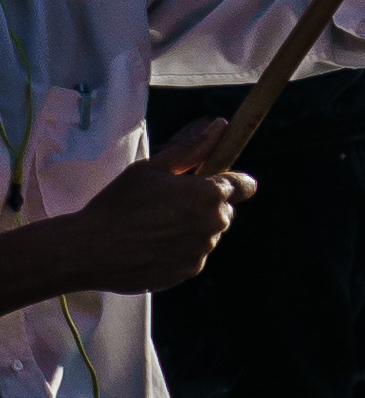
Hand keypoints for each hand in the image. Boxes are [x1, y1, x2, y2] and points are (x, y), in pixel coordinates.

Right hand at [15, 149, 253, 300]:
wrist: (89, 250)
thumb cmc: (119, 203)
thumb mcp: (152, 168)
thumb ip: (191, 148)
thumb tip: (220, 125)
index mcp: (210, 194)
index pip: (244, 185)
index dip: (229, 181)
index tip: (212, 181)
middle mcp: (214, 224)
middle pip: (224, 210)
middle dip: (204, 205)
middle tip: (168, 205)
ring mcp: (202, 251)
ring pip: (207, 234)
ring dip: (191, 229)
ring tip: (154, 228)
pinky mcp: (189, 272)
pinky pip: (192, 256)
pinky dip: (179, 251)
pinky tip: (151, 247)